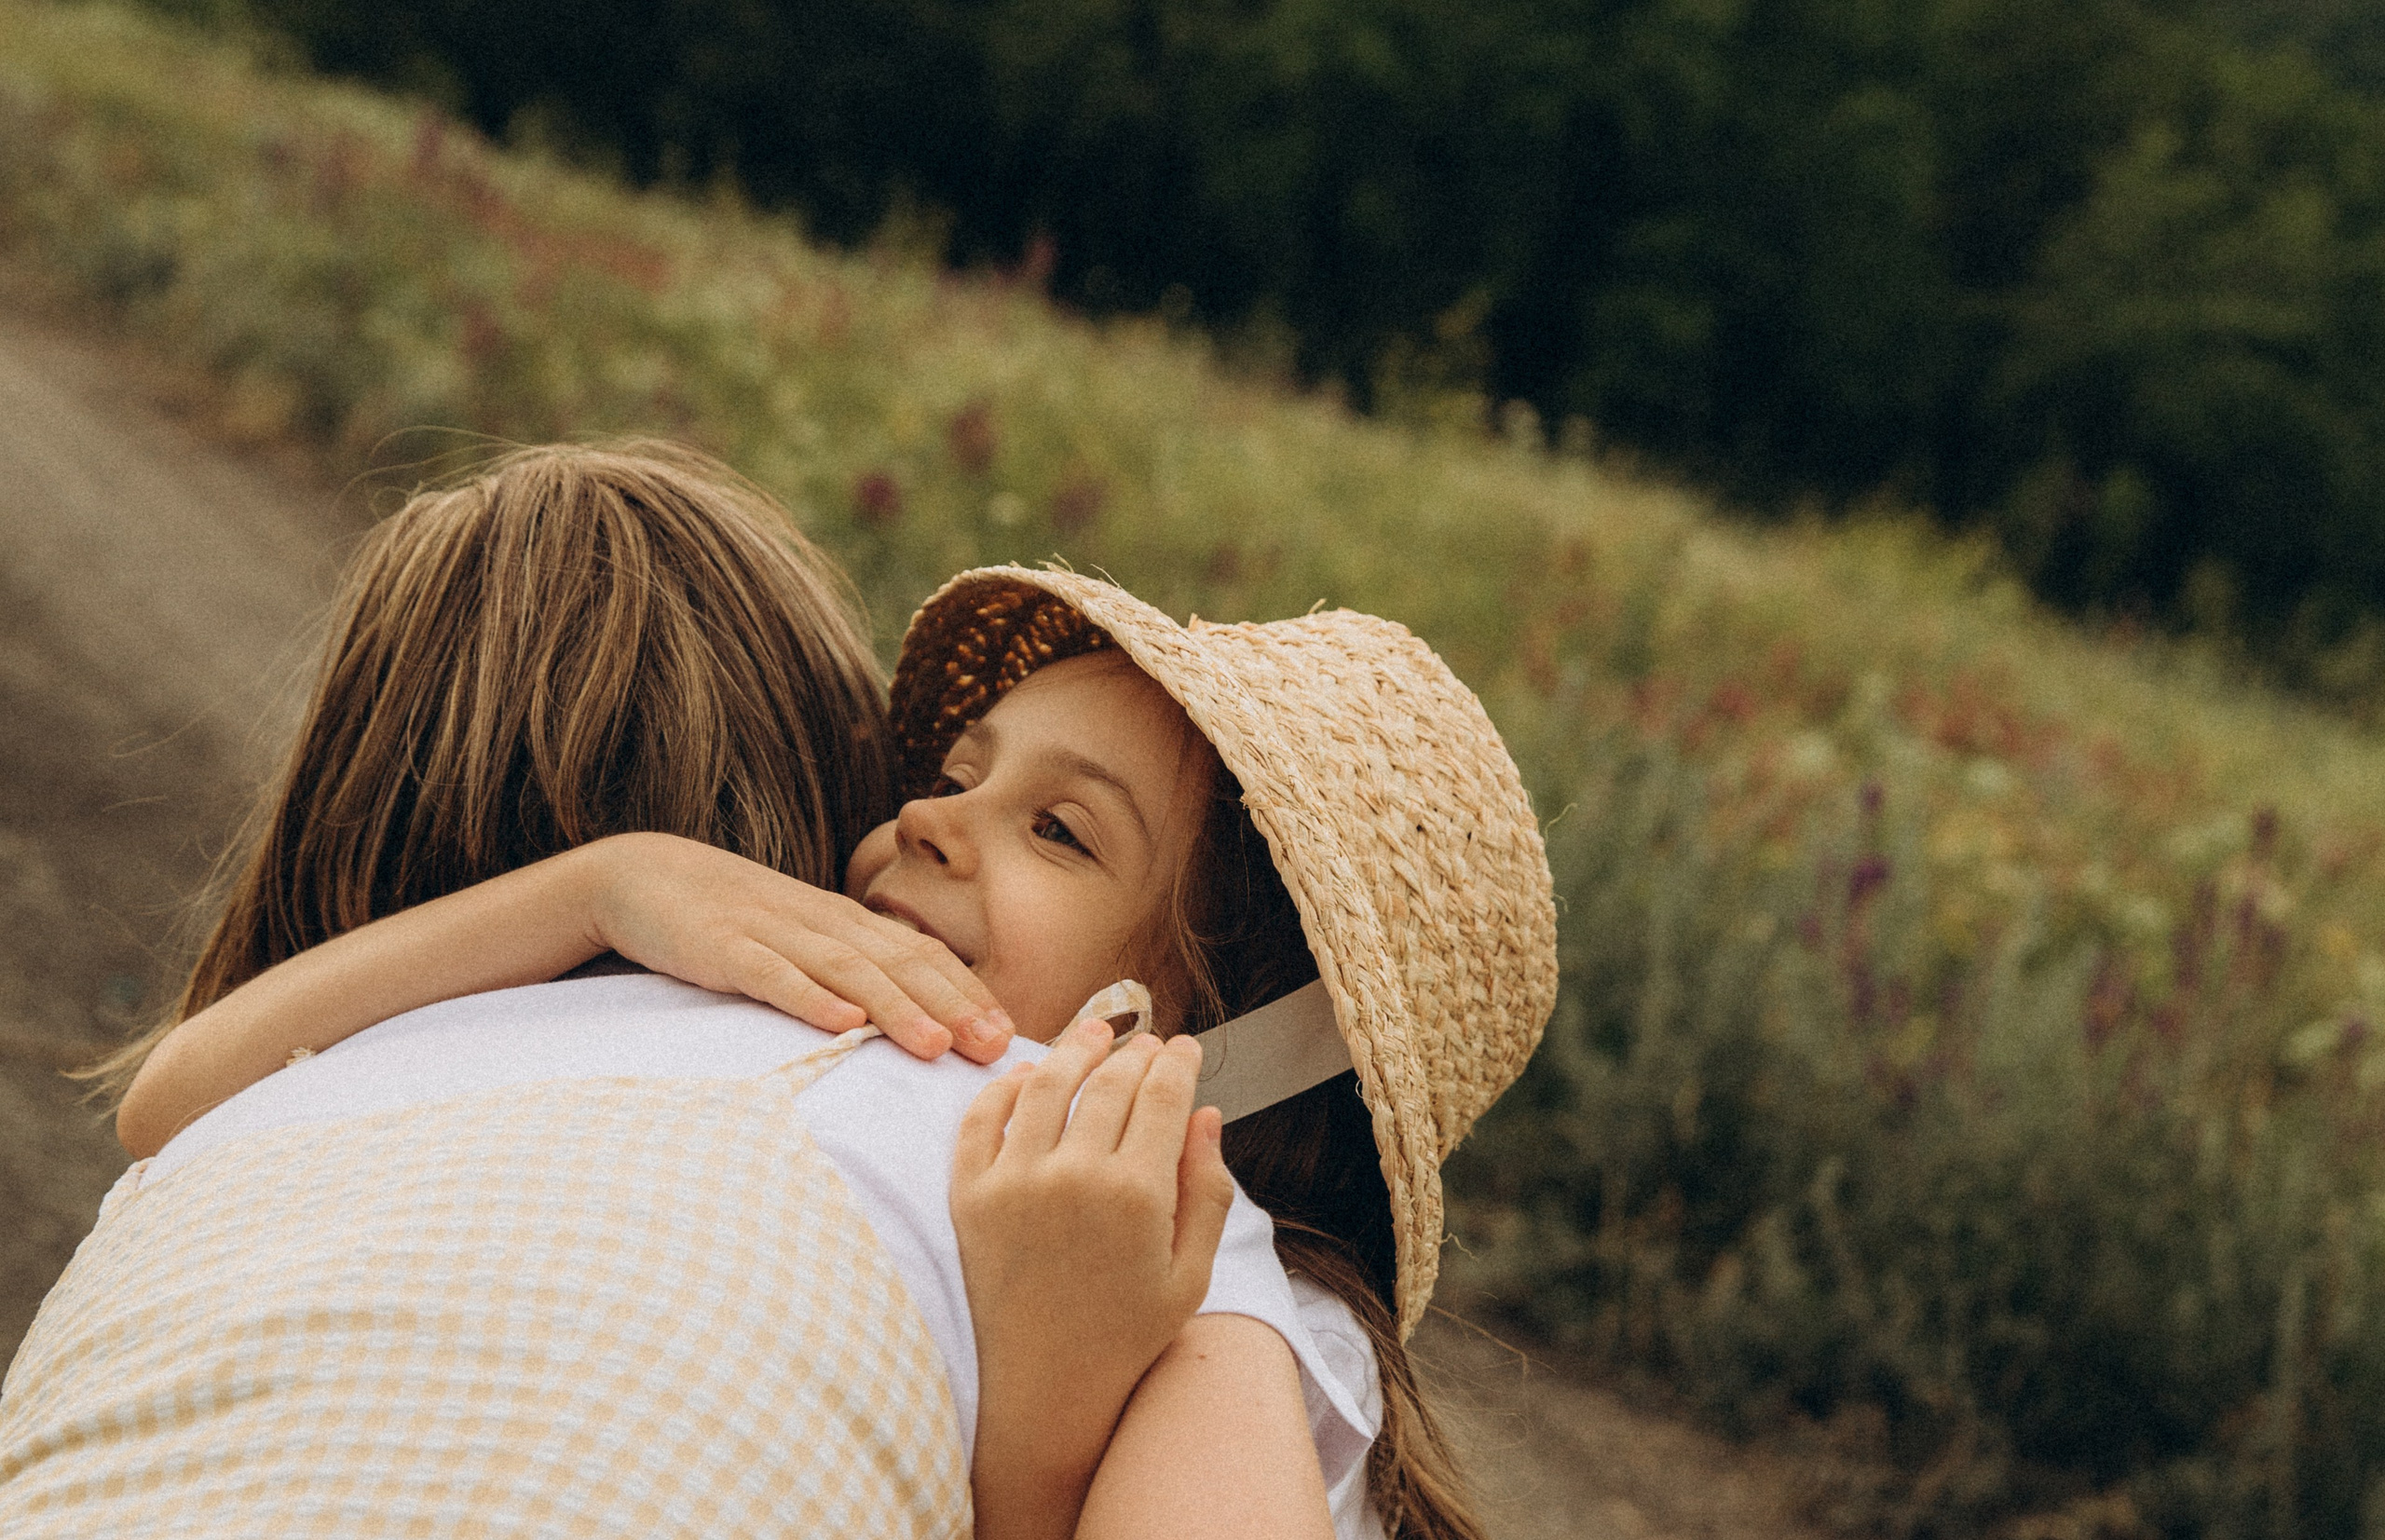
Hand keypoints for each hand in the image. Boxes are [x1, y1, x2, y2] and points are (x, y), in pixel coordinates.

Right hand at [578, 832, 1013, 1061]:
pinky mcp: (725, 948)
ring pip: (848, 971)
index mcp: (844, 922)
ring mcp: (773, 932)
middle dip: (953, 1005)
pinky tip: (842, 1025)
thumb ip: (847, 969)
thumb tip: (906, 1018)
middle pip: (899, 962)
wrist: (643, 875)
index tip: (1009, 1034)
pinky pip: (773, 975)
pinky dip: (810, 999)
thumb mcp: (798, 938)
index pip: (920, 954)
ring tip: (938, 1045)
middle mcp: (820, 922)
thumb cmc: (732, 920)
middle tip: (996, 1047)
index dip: (967, 992)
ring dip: (896, 1009)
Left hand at [953, 1015, 1235, 1539]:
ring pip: (1045, 1085)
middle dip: (1134, 1054)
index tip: (1185, 1049)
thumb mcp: (1191, 1272)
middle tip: (1147, 1043)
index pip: (1163, 1096)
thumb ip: (1206, 1190)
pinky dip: (1004, 1086)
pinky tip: (1027, 1075)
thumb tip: (1206, 1113)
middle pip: (1109, 1082)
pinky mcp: (968, 1197)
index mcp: (1137, 1195)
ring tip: (1092, 1035)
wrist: (1044, 1390)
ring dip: (1073, 1050)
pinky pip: (983, 1119)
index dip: (1178, 1063)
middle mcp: (1073, 1178)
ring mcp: (1014, 1184)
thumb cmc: (1127, 1335)